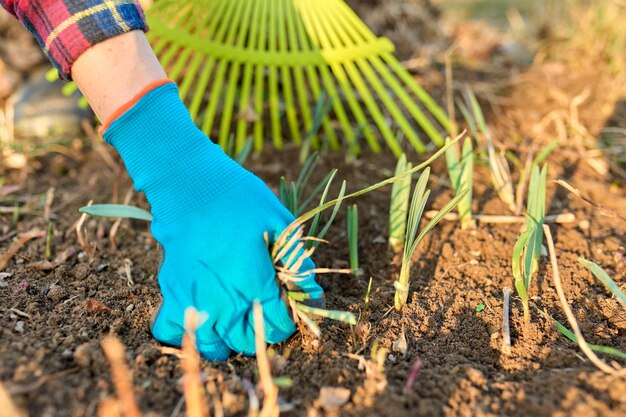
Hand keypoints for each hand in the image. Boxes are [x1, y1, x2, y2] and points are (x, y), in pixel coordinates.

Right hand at [102, 82, 322, 359]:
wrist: (188, 181)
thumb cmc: (237, 197)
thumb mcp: (279, 221)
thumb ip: (298, 262)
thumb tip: (314, 295)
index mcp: (252, 282)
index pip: (279, 324)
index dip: (290, 319)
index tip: (289, 306)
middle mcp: (222, 299)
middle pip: (249, 341)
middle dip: (264, 332)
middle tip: (266, 311)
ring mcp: (192, 299)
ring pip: (213, 347)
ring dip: (229, 341)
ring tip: (236, 321)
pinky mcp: (170, 291)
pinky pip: (170, 330)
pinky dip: (185, 332)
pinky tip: (200, 316)